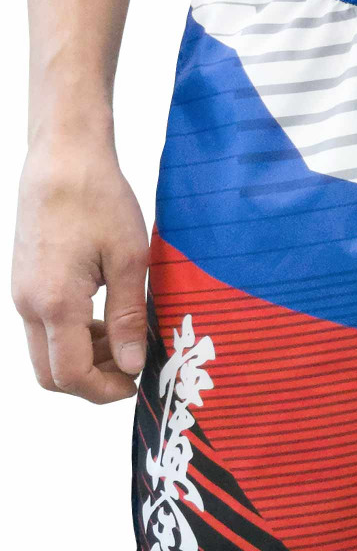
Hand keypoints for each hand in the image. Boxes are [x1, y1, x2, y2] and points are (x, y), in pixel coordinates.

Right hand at [12, 137, 148, 402]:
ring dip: (86, 358)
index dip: (106, 390)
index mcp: (54, 303)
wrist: (63, 159)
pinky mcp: (26, 283)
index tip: (140, 381)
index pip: (70, 376)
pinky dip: (76, 336)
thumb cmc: (99, 201)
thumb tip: (132, 365)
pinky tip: (109, 318)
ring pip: (47, 352)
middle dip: (93, 380)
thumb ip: (128, 318)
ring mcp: (22, 294)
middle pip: (51, 373)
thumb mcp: (129, 261)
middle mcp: (28, 304)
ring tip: (128, 336)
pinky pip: (46, 328)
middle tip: (134, 363)